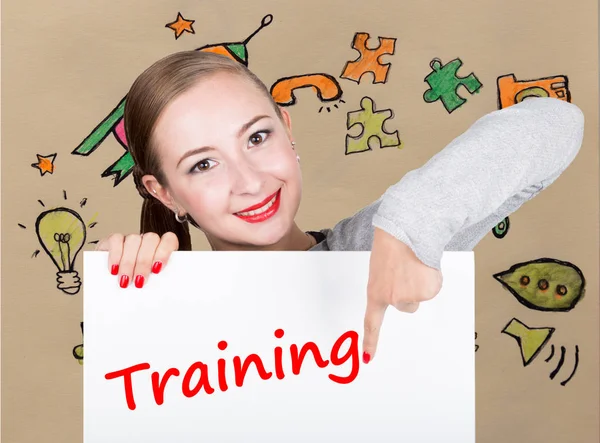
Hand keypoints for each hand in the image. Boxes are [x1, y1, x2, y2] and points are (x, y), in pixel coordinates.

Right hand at [95, 232, 178, 288]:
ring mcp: (131, 238)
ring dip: (129, 262)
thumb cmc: (138, 282)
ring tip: (125, 281)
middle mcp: (148, 240)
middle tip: (139, 282)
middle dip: (144, 262)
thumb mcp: (150, 283)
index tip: (157, 268)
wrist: (113, 286)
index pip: (169, 239)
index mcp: (162, 247)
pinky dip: (115, 255)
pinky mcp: (114, 240)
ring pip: (133, 240)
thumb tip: (159, 294)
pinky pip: (116, 240)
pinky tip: (114, 269)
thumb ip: (157, 282)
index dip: (164, 252)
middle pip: (151, 240)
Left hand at [362, 227, 442, 362]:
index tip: (368, 358)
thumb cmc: (390, 248)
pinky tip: (423, 264)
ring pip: (421, 296)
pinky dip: (431, 276)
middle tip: (404, 272)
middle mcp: (393, 299)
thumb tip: (402, 292)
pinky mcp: (428, 290)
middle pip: (407, 306)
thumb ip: (387, 287)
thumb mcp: (381, 271)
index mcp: (376, 293)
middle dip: (409, 292)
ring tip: (413, 264)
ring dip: (420, 282)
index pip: (371, 323)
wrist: (404, 233)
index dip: (370, 342)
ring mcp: (411, 296)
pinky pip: (433, 287)